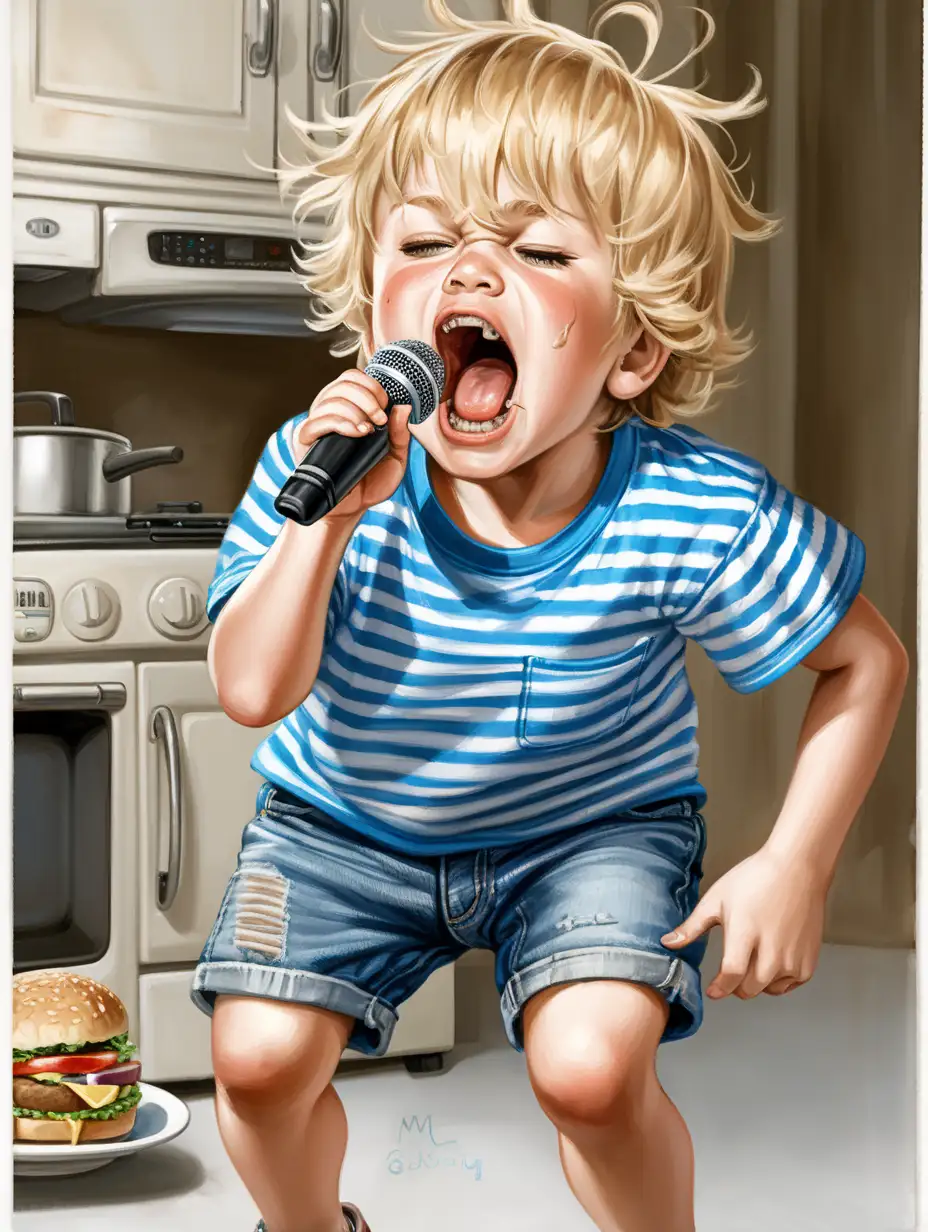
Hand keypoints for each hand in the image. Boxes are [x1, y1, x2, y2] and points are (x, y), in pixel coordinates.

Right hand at [295, 369, 412, 521]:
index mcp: (349, 410)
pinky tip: (357, 434)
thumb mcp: (395, 459)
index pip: (353, 378)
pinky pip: (316, 421)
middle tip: (380, 420)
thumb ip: (400, 434)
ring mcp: (317, 425)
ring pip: (330, 398)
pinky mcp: (306, 442)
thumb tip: (404, 406)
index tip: (385, 408)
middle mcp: (331, 413)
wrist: (351, 509)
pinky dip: (340, 422)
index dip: (372, 386)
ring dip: (355, 410)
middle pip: (343, 382)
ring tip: (368, 431)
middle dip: (367, 396)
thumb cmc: (370, 484)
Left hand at [661, 848, 826, 999]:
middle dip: (735, 986)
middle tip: (732, 972)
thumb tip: (667, 943)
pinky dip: (778, 980)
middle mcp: (772, 950)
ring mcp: (794, 957)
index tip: (712, 990)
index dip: (719, 988)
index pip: (731, 976)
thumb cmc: (755, 879)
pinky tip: (771, 962)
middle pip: (749, 988)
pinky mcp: (809, 960)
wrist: (797, 868)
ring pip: (768, 989)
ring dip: (756, 983)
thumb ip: (692, 927)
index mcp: (745, 933)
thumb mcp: (716, 899)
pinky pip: (789, 985)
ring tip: (752, 961)